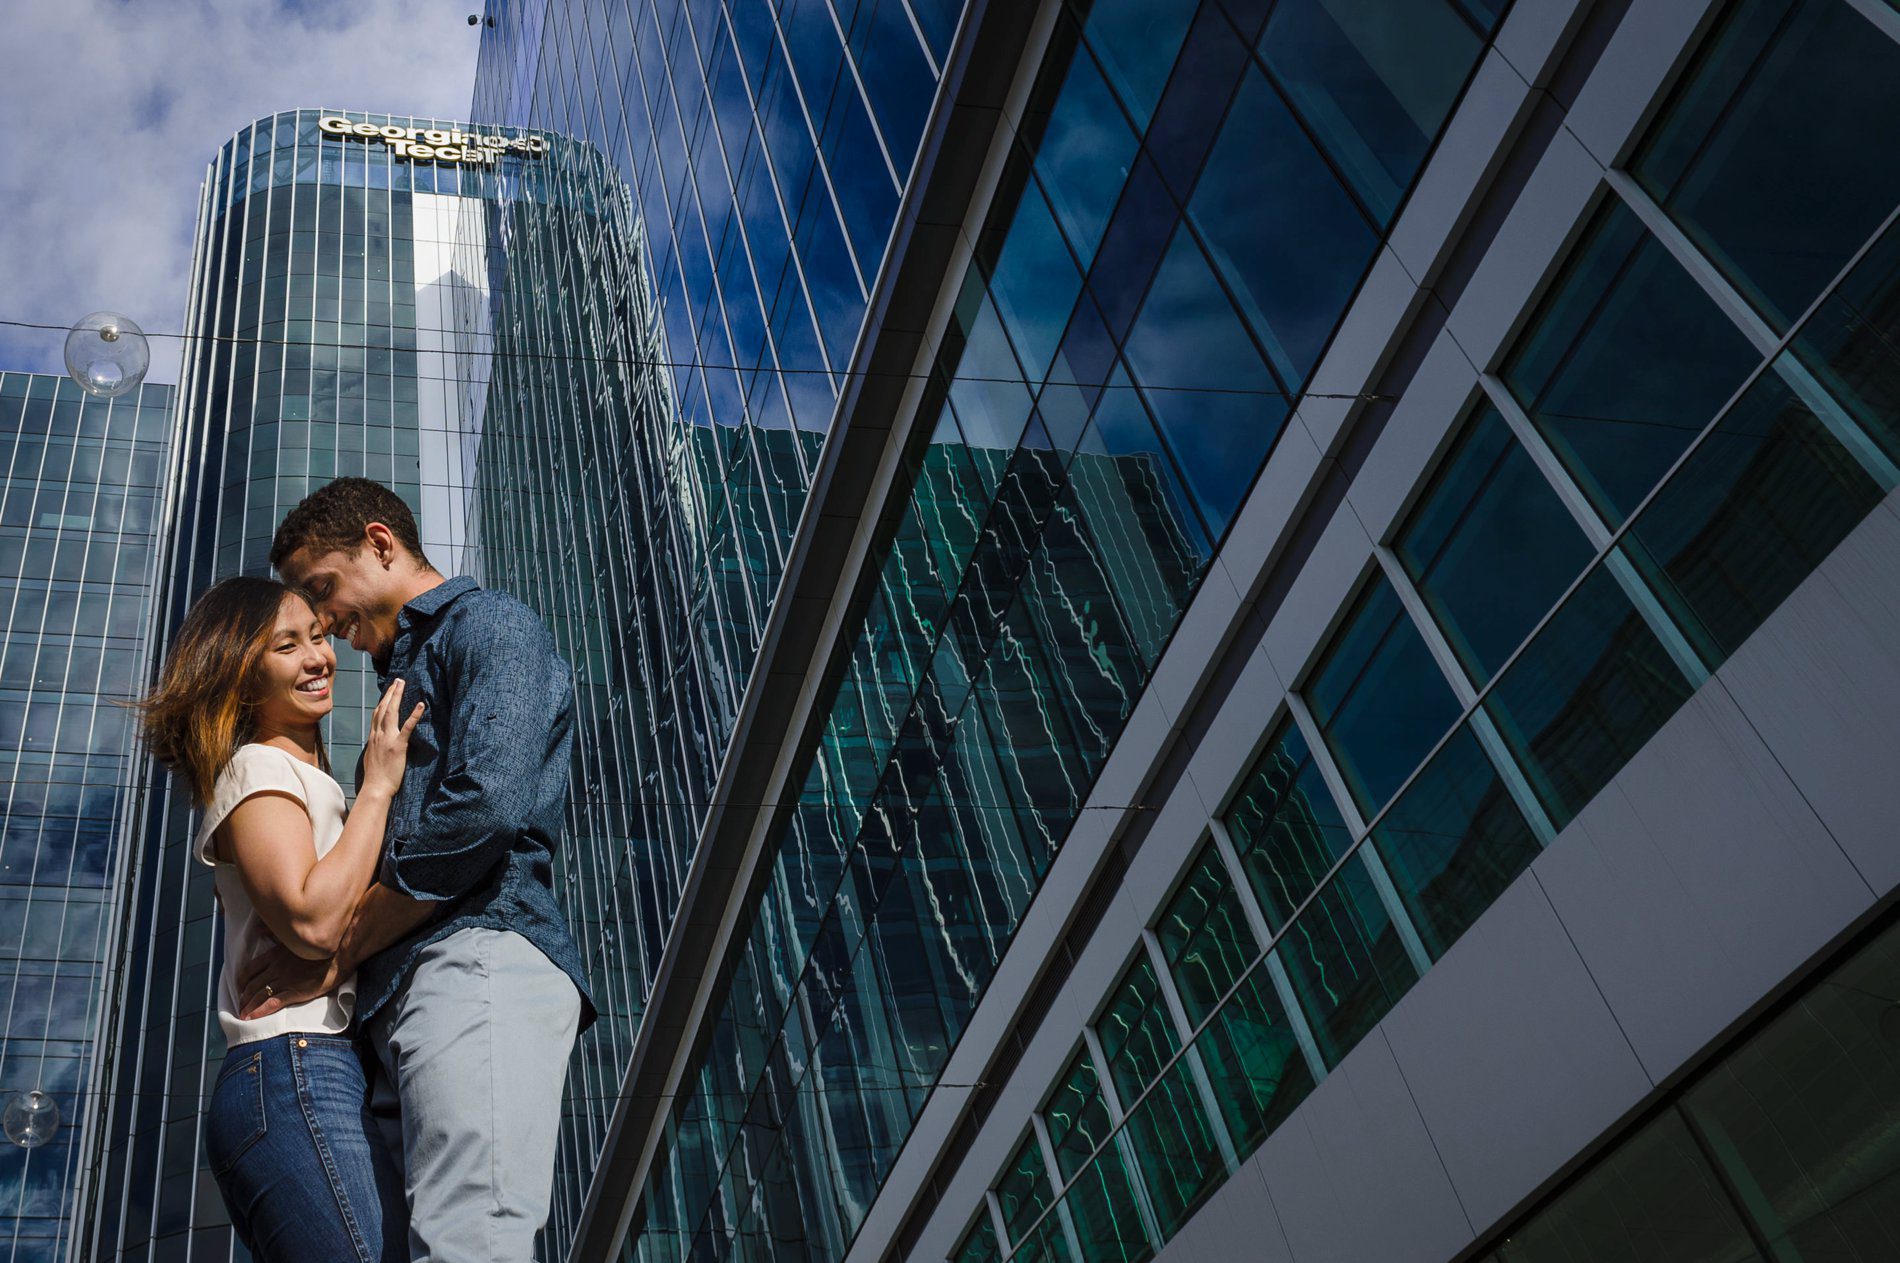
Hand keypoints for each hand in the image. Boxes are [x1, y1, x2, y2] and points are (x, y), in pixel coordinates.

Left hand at [236, 935, 345, 1020]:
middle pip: (252, 984)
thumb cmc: (320, 947)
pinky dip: (259, 1011)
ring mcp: (284, 981)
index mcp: (275, 954)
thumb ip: (274, 933)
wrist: (339, 957)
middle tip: (241, 1004)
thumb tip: (257, 929)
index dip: (242, 980)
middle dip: (243, 996)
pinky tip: (251, 1017)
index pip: (250, 968)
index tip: (240, 986)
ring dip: (248, 1006)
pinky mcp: (294, 992)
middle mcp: (276, 968)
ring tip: (243, 1014)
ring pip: (259, 995)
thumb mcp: (294, 936)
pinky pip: (272, 1003)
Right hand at [360, 678, 424, 798]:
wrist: (375, 788)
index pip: (377, 714)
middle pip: (383, 708)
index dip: (383, 701)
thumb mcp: (372, 757)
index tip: (388, 691)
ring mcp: (387, 739)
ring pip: (391, 712)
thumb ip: (375, 747)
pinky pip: (407, 727)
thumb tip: (377, 742)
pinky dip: (414, 715)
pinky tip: (421, 704)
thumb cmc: (376, 777)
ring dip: (397, 696)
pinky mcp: (398, 746)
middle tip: (398, 680)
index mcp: (372, 737)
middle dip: (390, 692)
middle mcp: (378, 735)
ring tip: (403, 683)